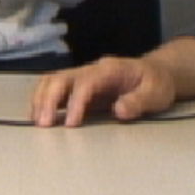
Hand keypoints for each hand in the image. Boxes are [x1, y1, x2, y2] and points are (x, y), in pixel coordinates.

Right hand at [31, 55, 178, 125]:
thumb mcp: (157, 94)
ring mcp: (82, 76)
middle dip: (48, 100)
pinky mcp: (77, 86)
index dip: (75, 102)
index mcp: (110, 70)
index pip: (85, 82)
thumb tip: (118, 110)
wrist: (156, 73)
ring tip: (36, 121)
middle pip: (60, 78)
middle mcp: (91, 69)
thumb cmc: (157, 84)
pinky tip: (38, 116)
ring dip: (40, 99)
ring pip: (51, 80)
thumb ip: (139, 101)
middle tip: (43, 124)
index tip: (70, 123)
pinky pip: (53, 87)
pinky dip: (42, 100)